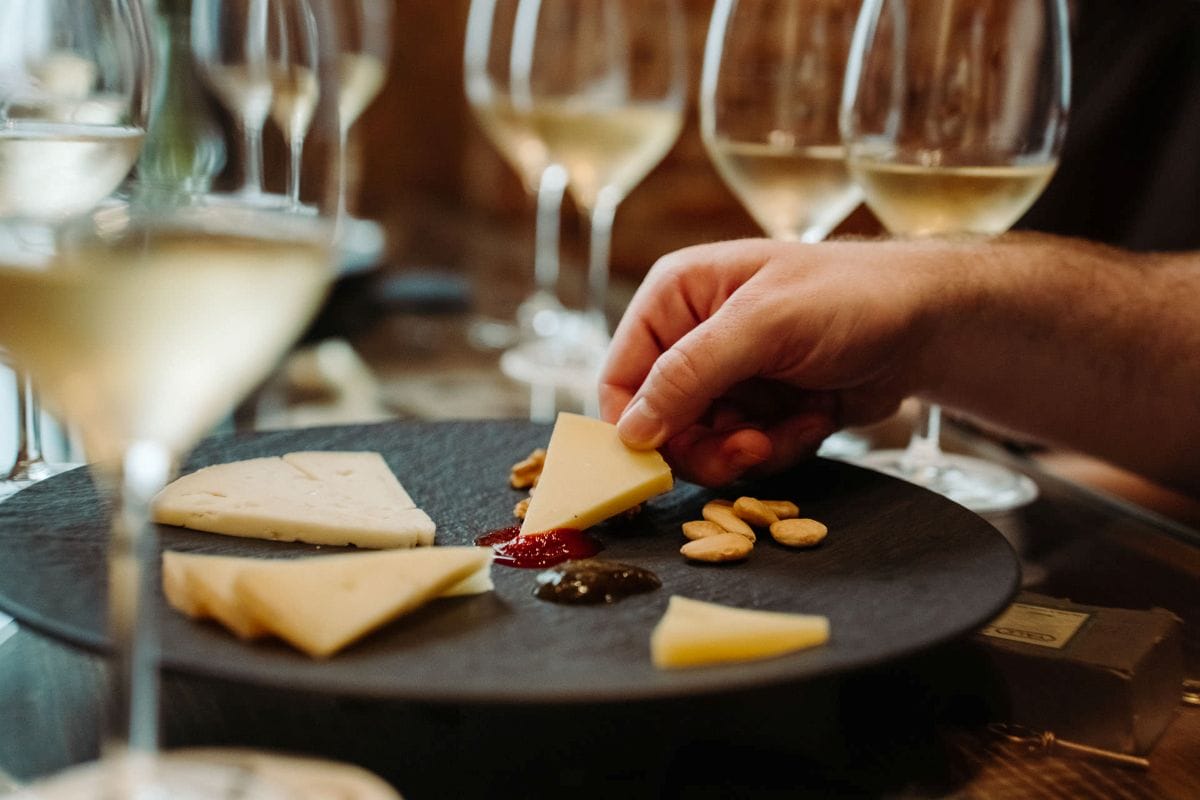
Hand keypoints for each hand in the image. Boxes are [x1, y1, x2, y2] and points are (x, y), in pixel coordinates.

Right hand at [600, 238, 941, 485]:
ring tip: (792, 427)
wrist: (931, 323)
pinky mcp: (763, 409)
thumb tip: (630, 431)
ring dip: (749, 450)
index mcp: (676, 297)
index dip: (634, 424)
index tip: (659, 462)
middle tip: (747, 451)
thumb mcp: (763, 325)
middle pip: (660, 423)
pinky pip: (746, 452)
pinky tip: (816, 416)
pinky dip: (781, 446)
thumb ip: (690, 373)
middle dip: (705, 445)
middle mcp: (694, 338)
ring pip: (704, 445)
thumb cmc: (850, 297)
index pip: (621, 375)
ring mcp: (730, 377)